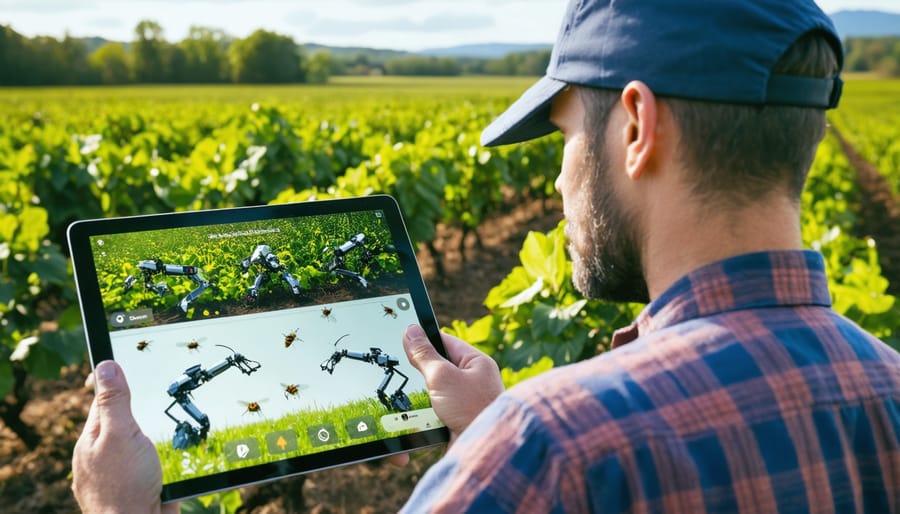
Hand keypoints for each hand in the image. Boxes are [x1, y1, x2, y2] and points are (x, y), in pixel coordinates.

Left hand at [72, 360, 177, 513]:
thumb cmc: (125, 486)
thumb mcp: (120, 434)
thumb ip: (114, 401)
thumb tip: (106, 366)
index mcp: (92, 440)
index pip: (102, 401)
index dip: (116, 383)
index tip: (131, 363)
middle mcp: (102, 456)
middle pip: (123, 420)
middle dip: (140, 409)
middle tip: (158, 393)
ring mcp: (120, 472)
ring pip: (140, 442)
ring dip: (155, 434)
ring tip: (171, 423)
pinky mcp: (140, 486)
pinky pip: (152, 461)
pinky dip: (164, 454)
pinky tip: (174, 452)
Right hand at [403, 325, 503, 443]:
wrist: (483, 452)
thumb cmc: (471, 410)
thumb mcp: (443, 376)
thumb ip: (424, 354)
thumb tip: (411, 331)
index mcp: (476, 363)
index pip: (445, 341)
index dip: (423, 339)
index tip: (401, 337)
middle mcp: (472, 381)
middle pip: (436, 368)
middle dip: (417, 372)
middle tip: (398, 370)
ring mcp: (464, 402)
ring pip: (432, 392)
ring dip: (418, 396)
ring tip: (401, 397)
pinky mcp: (456, 421)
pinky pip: (433, 412)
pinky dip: (422, 415)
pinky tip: (409, 418)